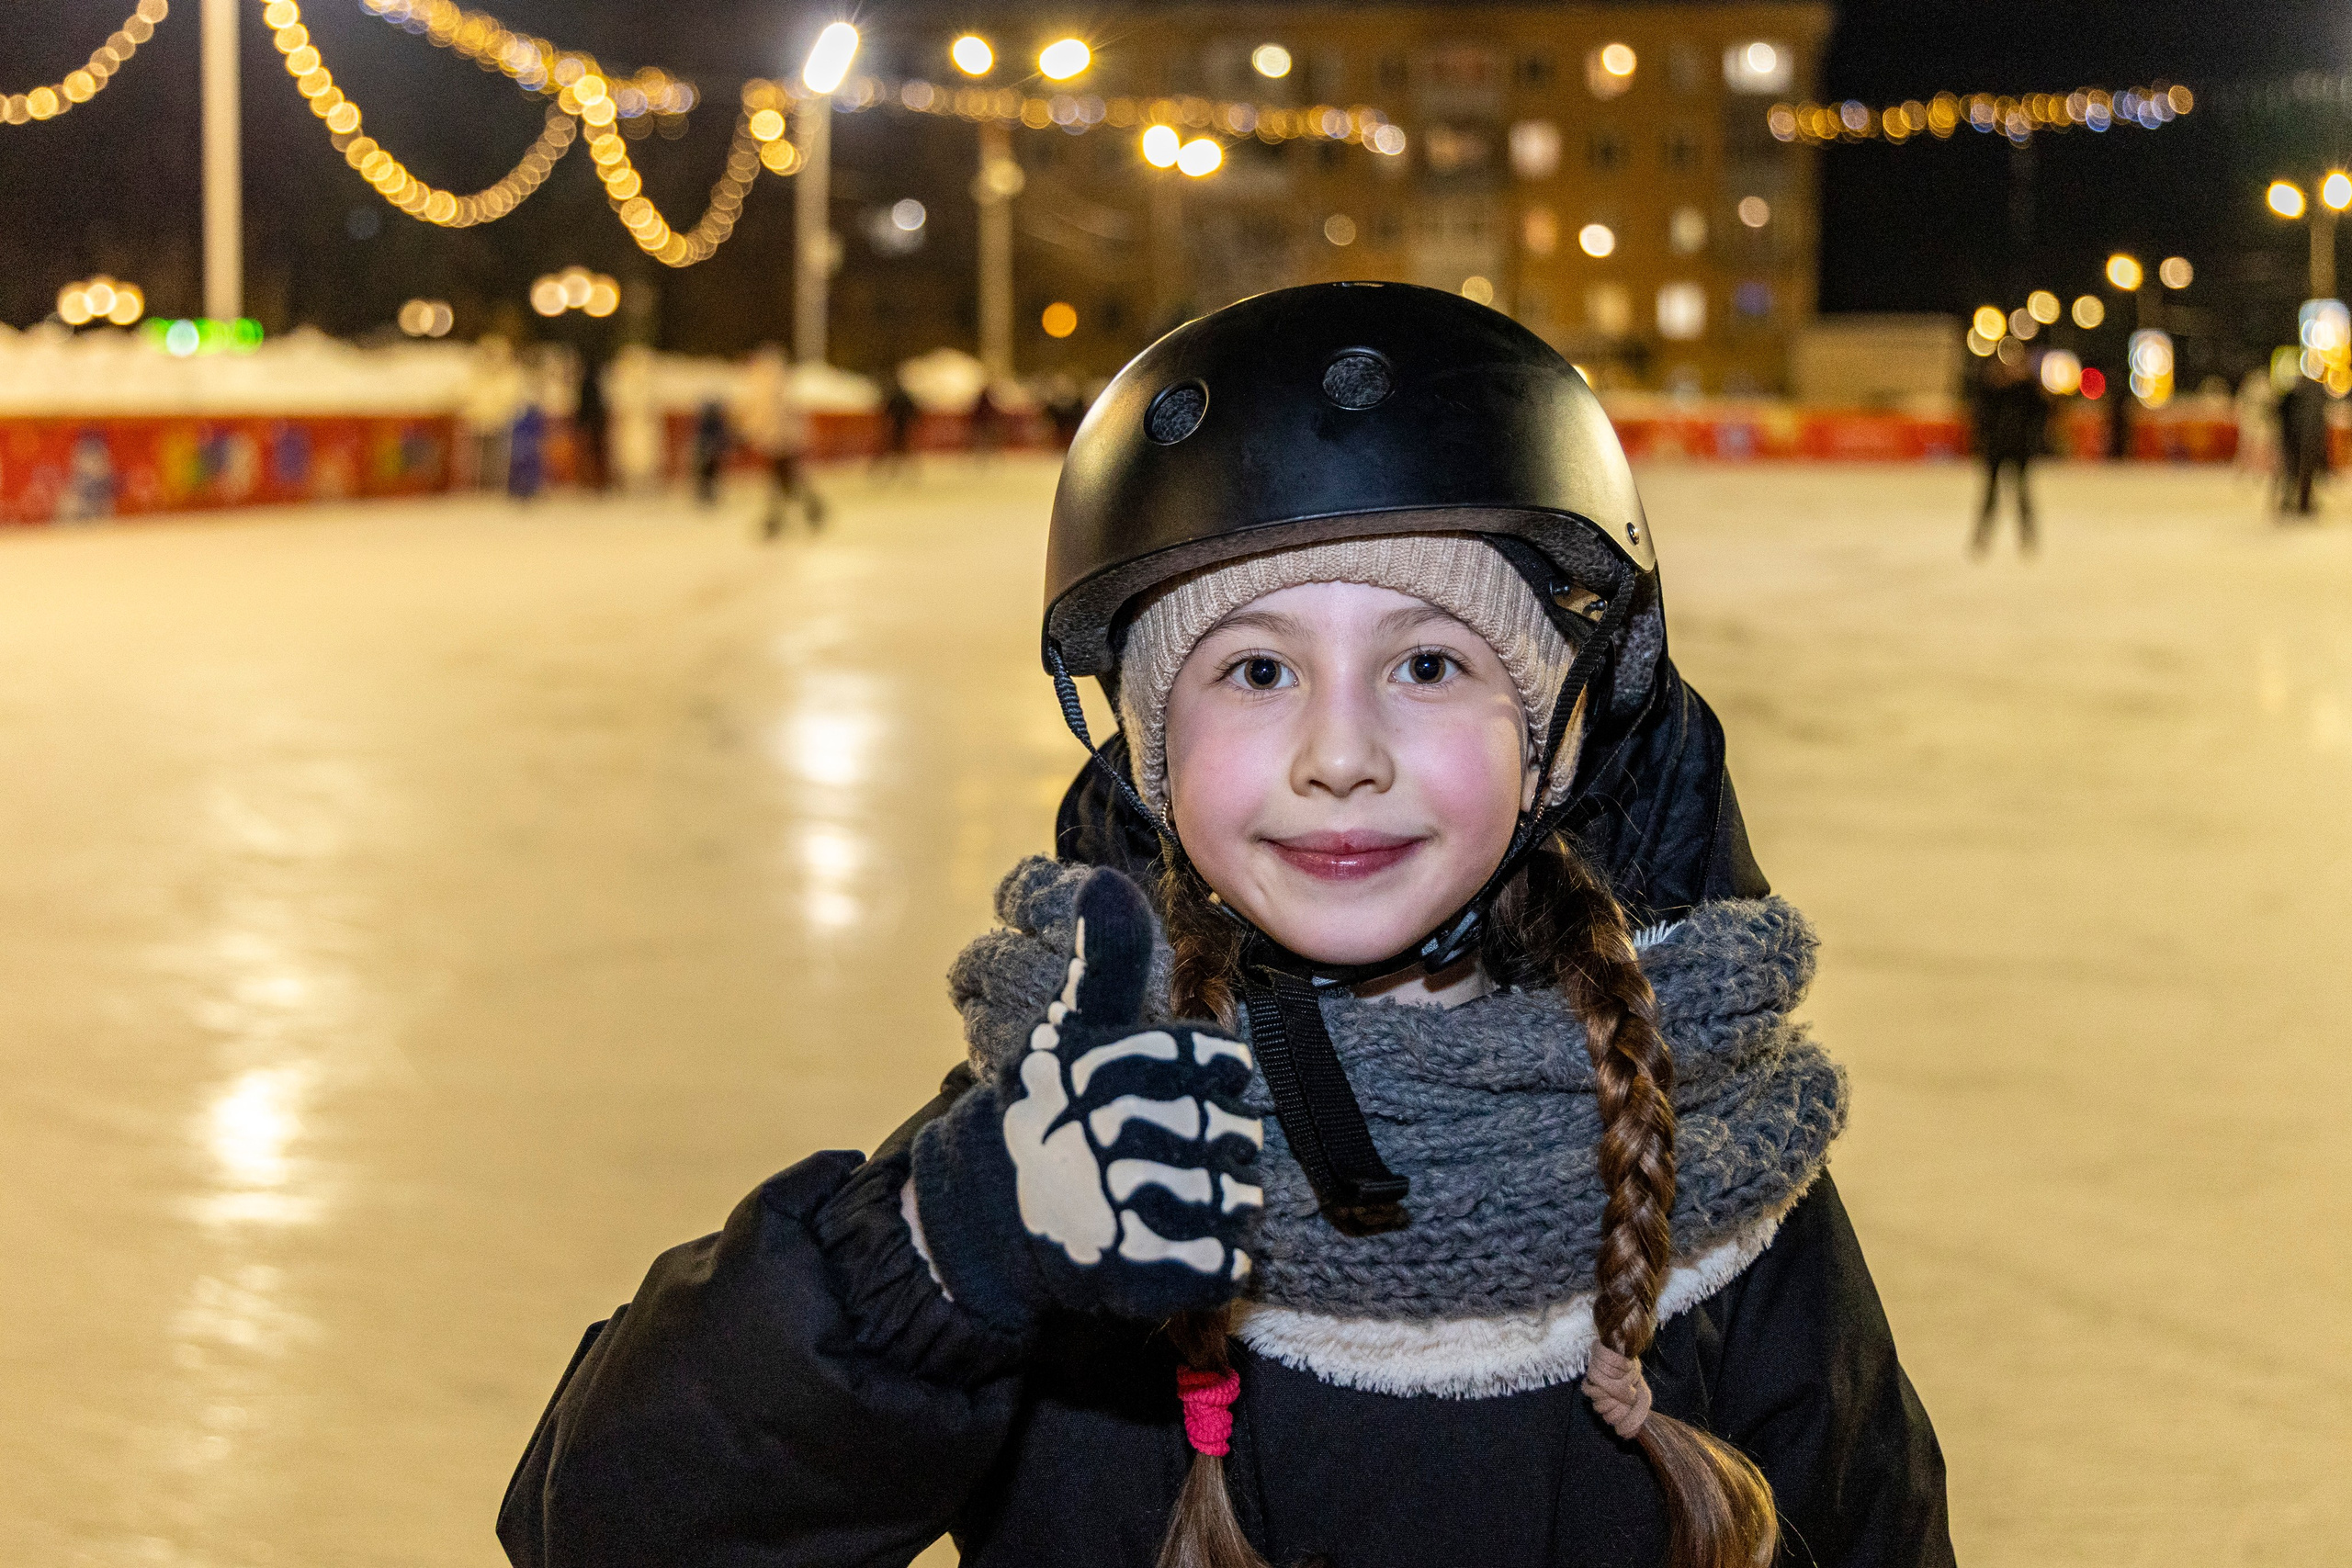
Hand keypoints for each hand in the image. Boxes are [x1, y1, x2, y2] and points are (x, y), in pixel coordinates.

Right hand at [912, 868, 1263, 1329]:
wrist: (984, 1219)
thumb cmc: (1042, 1114)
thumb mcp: (1071, 1028)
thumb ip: (1104, 960)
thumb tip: (1106, 881)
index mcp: (1118, 1066)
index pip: (1223, 1065)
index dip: (1211, 1082)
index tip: (1178, 1095)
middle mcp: (1125, 1131)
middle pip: (1235, 1134)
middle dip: (1215, 1146)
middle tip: (1174, 1155)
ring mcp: (1132, 1205)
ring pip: (1235, 1198)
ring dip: (1219, 1201)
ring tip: (1177, 1198)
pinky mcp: (1140, 1274)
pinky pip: (1220, 1263)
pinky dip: (1214, 1258)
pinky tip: (1188, 1246)